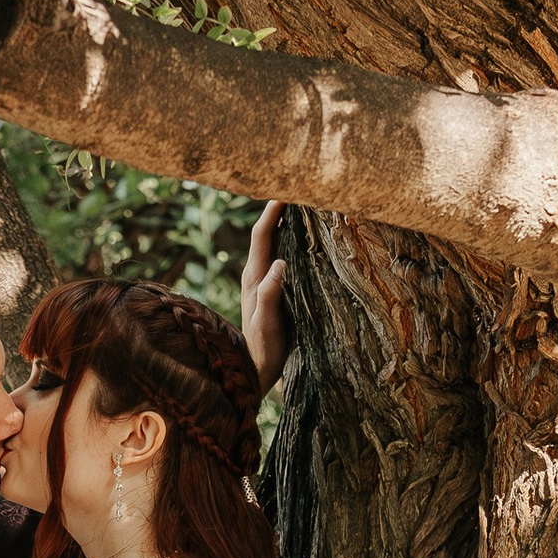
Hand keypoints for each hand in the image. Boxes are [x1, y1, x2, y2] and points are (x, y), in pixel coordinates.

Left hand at [240, 203, 289, 390]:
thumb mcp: (267, 324)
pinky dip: (289, 240)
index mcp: (254, 277)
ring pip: (273, 242)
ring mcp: (262, 280)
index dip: (272, 212)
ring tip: (303, 204)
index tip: (285, 191)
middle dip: (279, 209)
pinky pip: (279, 254)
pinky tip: (303, 236)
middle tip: (298, 188)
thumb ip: (270, 295)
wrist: (255, 368)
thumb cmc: (264, 348)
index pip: (262, 236)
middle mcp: (256, 273)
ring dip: (284, 223)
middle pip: (266, 233)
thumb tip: (280, 263)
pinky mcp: (270, 287)